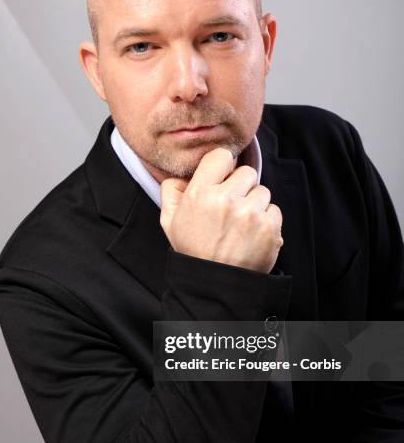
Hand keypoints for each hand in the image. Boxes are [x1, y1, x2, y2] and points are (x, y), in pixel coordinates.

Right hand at [160, 147, 282, 273]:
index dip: (223, 167)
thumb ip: (171, 191)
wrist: (216, 286)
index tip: (223, 180)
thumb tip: (183, 175)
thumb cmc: (194, 251)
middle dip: (241, 187)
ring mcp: (250, 214)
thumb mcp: (170, 221)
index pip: (222, 156)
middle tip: (232, 208)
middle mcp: (226, 200)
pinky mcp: (269, 228)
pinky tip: (252, 235)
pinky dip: (266, 221)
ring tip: (241, 225)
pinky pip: (274, 210)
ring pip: (262, 191)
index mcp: (200, 194)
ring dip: (255, 205)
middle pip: (247, 172)